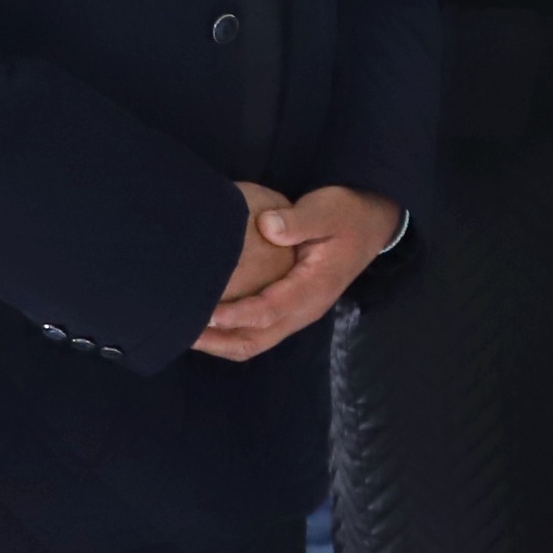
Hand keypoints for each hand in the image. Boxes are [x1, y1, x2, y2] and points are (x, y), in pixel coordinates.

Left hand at [197, 186, 403, 358]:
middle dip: (218, 340)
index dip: (236, 315)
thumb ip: (299, 220)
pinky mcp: (288, 309)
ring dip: (220, 342)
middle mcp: (304, 310)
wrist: (370, 225)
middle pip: (257, 340)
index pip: (270, 311)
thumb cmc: (346, 215)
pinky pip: (256, 332)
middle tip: (181, 331)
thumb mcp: (327, 210)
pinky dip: (228, 334)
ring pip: (254, 342)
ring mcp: (296, 313)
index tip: (205, 312)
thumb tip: (267, 226)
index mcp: (313, 288)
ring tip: (185, 333)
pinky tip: (205, 323)